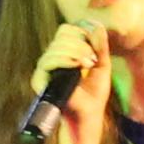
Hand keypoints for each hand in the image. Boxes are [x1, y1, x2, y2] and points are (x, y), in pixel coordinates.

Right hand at [38, 21, 110, 143]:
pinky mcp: (41, 80)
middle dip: (81, 43)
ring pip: (56, 46)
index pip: (66, 30)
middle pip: (61, 34)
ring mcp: (45, 69)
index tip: (94, 49)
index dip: (81, 33)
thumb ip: (100, 46)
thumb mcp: (102, 66)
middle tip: (92, 59)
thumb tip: (96, 25)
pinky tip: (77, 66)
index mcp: (65, 53)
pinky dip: (65, 60)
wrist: (87, 118)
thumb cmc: (94, 95)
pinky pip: (48, 61)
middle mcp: (52, 58)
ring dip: (76, 51)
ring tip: (88, 64)